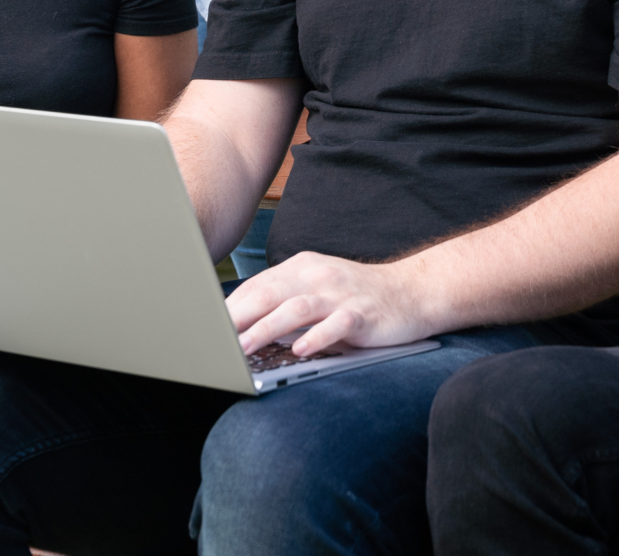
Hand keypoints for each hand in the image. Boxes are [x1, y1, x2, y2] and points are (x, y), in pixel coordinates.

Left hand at [226, 252, 433, 358]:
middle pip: (271, 293)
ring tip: (243, 348)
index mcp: (303, 267)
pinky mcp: (363, 314)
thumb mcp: (318, 289)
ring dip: (266, 329)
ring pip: (297, 308)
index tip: (206, 328)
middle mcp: (319, 276)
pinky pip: (336, 325)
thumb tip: (241, 326)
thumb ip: (285, 301)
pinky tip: (299, 350)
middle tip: (214, 339)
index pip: (258, 285)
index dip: (231, 306)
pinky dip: (316, 337)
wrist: (412, 292)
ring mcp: (342, 294)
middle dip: (239, 317)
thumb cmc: (358, 296)